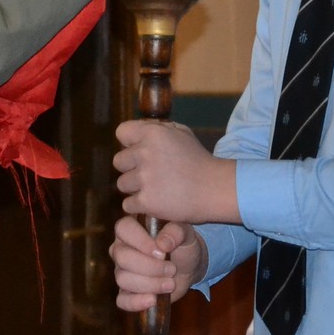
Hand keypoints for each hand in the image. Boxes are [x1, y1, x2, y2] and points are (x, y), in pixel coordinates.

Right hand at [109, 215, 207, 310]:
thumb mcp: (185, 233)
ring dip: (150, 284)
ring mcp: (121, 271)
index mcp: (131, 228)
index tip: (162, 252)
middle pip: (122, 257)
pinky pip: (122, 300)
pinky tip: (153, 300)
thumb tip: (163, 244)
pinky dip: (136, 302)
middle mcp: (121, 248)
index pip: (123, 228)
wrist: (187, 267)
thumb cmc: (182, 244)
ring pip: (123, 279)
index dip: (140, 241)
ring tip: (170, 283)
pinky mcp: (127, 291)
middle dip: (150, 267)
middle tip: (172, 269)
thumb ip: (176, 231)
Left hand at [113, 119, 239, 224]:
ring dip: (135, 188)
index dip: (129, 143)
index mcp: (153, 133)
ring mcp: (144, 178)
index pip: (121, 132)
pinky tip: (154, 202)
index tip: (138, 151)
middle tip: (149, 174)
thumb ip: (158, 129)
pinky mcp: (146, 201)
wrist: (215, 189)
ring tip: (154, 189)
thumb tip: (140, 129)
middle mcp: (145, 153)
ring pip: (122, 184)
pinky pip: (128, 204)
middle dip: (131, 168)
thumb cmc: (199, 160)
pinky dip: (139, 206)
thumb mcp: (182, 133)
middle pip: (118, 161)